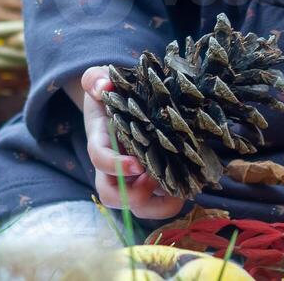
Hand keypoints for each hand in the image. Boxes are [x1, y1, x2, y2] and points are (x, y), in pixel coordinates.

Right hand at [79, 66, 185, 219]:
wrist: (117, 101)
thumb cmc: (110, 91)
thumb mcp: (99, 78)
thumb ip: (96, 78)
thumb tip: (104, 86)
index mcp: (100, 140)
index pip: (100, 160)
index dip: (115, 167)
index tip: (137, 164)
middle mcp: (113, 165)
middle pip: (113, 196)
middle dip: (133, 196)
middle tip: (156, 179)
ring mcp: (131, 176)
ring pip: (137, 206)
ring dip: (157, 205)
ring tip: (178, 189)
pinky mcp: (149, 179)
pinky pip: (158, 200)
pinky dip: (172, 200)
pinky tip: (188, 186)